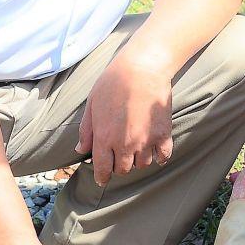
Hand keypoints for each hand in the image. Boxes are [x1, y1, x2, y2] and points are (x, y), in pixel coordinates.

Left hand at [77, 53, 173, 186]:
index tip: (103, 178)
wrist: (142, 67)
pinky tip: (156, 152)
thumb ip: (87, 130)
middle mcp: (125, 144)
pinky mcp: (163, 134)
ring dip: (138, 159)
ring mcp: (146, 140)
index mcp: (104, 138)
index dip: (102, 176)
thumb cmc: (113, 82)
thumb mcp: (92, 104)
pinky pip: (163, 156)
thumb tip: (80, 150)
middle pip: (123, 170)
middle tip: (120, 156)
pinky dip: (159, 157)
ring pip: (143, 164)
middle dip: (119, 166)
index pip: (103, 169)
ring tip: (137, 148)